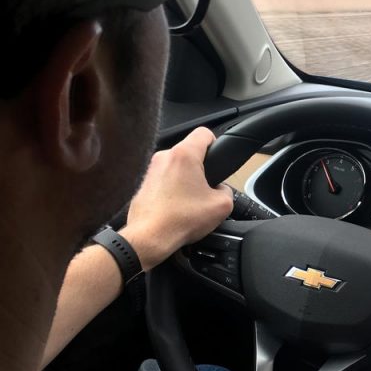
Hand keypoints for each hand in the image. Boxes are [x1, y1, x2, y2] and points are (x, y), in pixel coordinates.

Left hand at [120, 128, 232, 270]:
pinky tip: (176, 207)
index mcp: (184, 155)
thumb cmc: (180, 220)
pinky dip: (172, 189)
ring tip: (190, 201)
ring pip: (176, 166)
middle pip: (189, 151)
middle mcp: (164, 156)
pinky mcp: (143, 183)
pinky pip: (164, 179)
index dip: (216, 143)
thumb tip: (220, 189)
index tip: (217, 158)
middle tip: (206, 188)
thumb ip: (227, 191)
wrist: (149, 237)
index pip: (204, 132)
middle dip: (200, 167)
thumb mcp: (222, 206)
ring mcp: (151, 169)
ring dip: (185, 179)